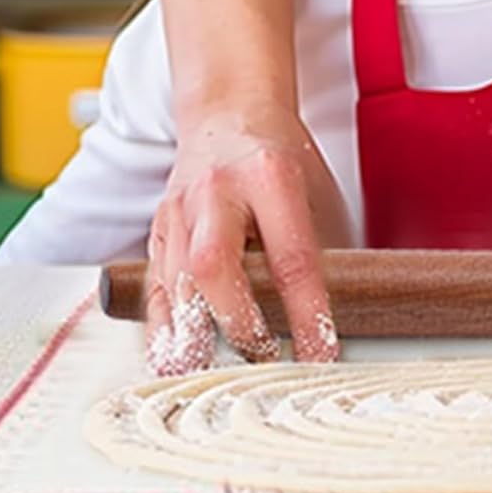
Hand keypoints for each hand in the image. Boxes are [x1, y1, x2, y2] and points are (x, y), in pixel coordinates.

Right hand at [143, 99, 348, 375]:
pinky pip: (154, 287)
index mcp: (270, 176)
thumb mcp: (313, 191)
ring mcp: (179, 210)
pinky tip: (174, 361)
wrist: (227, 114)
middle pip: (214, 266)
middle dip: (238, 323)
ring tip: (214, 378)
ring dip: (195, 338)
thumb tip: (337, 318)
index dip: (306, 312)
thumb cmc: (280, 159)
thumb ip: (321, 247)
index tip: (321, 354)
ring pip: (175, 282)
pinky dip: (163, 330)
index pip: (290, 256)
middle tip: (264, 360)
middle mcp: (216, 192)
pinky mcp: (157, 230)